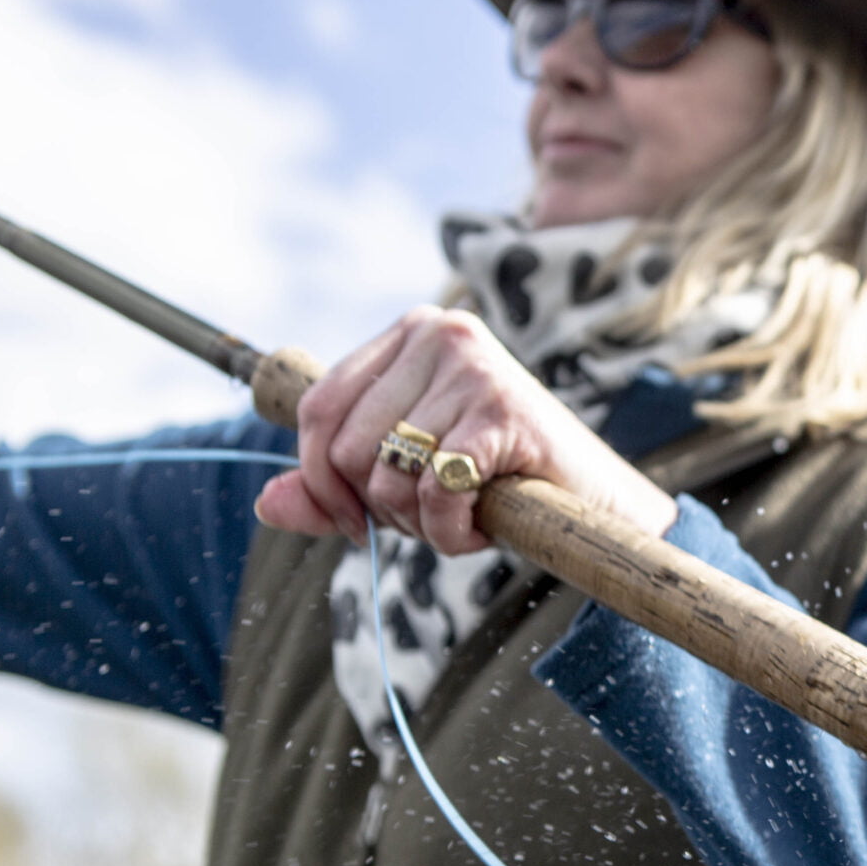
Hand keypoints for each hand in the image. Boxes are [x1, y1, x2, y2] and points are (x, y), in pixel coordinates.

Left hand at [252, 306, 679, 552]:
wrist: (600, 503)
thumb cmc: (501, 482)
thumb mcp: (406, 477)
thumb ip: (334, 488)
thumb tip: (266, 503)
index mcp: (411, 334)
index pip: (317, 407)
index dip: (320, 478)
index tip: (354, 520)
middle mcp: (440, 335)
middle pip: (344, 447)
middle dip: (378, 507)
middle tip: (430, 519)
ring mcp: (473, 367)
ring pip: (386, 474)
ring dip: (418, 524)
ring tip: (463, 518)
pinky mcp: (501, 410)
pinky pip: (434, 491)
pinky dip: (450, 530)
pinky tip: (482, 526)